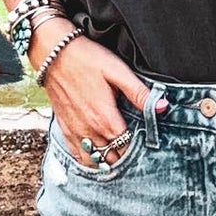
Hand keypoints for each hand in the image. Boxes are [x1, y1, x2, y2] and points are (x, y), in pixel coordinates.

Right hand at [33, 21, 161, 166]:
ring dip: (107, 162)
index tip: (147, 145)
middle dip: (125, 158)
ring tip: (118, 154)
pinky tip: (98, 155)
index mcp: (105, 119)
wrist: (53, 53)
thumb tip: (162, 107)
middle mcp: (90, 131)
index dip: (139, 151)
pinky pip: (78, 156)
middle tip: (136, 152)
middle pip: (112, 159)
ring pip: (95, 162)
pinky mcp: (65, 128)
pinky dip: (89, 160)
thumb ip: (140, 93)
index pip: (127, 149)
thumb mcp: (117, 71)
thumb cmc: (87, 59)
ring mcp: (75, 132)